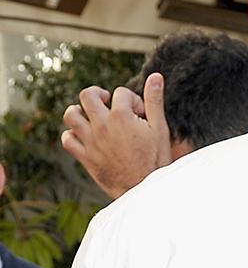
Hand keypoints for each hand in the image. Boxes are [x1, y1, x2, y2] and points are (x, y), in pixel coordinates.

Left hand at [61, 73, 171, 197]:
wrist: (144, 190)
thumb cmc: (155, 161)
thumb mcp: (160, 129)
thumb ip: (154, 101)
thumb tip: (156, 76)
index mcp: (120, 116)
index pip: (120, 93)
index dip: (132, 100)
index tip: (140, 114)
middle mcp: (102, 125)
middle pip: (88, 95)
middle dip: (98, 94)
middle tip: (106, 100)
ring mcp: (91, 141)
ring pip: (71, 115)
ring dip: (77, 110)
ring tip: (87, 113)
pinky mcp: (86, 158)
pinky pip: (67, 140)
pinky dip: (71, 135)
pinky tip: (81, 135)